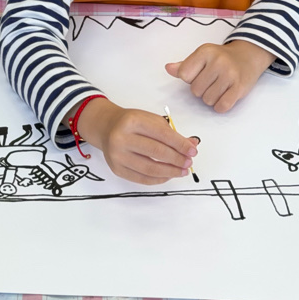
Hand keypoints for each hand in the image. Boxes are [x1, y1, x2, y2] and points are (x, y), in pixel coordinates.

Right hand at [75, 99, 197, 184]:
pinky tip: (168, 175)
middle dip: (177, 159)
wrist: (106, 127)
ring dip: (170, 172)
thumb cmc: (131, 123)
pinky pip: (142, 179)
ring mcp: (117, 155)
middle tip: (189, 162)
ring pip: (150, 169)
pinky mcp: (116, 169)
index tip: (192, 151)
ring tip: (182, 170)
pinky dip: (158, 179)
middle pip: (156, 152)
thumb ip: (171, 133)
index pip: (162, 135)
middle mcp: (121, 137)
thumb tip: (191, 145)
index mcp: (132, 121)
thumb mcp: (151, 120)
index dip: (180, 144)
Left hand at [165, 40, 274, 112]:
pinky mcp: (240, 88)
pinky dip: (220, 106)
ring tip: (218, 87)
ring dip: (210, 98)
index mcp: (205, 52)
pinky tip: (224, 96)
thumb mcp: (202, 55)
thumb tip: (168, 69)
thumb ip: (184, 65)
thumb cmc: (222, 57)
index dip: (189, 78)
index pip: (184, 74)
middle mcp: (218, 62)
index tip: (199, 74)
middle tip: (211, 81)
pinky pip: (222, 106)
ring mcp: (230, 75)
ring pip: (207, 100)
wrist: (249, 55)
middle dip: (200, 89)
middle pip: (195, 90)